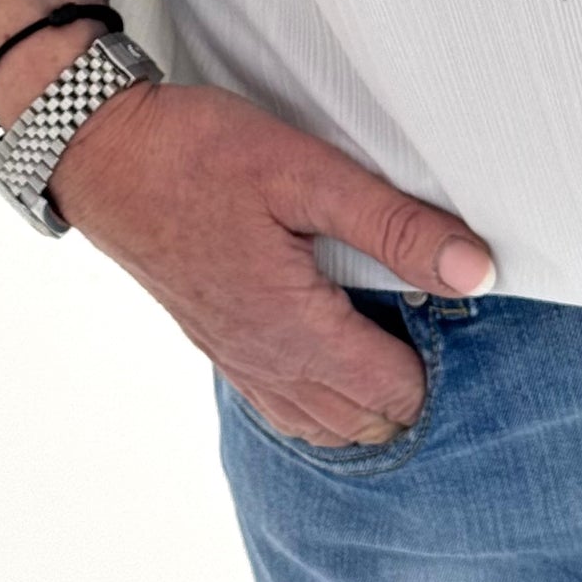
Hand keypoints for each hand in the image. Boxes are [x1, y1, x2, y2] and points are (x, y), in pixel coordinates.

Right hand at [47, 79, 495, 443]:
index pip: (396, 395)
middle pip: (365, 424)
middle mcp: (266, 363)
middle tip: (440, 324)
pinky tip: (341, 354)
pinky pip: (284, 405)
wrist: (105, 157)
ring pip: (323, 425)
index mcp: (295, 330)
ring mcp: (238, 360)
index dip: (441, 364)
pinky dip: (325, 400)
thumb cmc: (199, 156)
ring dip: (369, 400)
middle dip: (412, 390)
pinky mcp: (219, 343)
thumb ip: (395, 226)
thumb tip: (475, 273)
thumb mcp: (307, 174)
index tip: (458, 314)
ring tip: (402, 338)